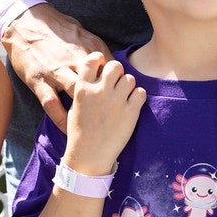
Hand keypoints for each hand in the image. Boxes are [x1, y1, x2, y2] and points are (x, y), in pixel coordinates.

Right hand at [0, 3, 112, 123]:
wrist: (23, 22)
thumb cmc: (54, 27)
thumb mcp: (80, 31)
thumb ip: (95, 48)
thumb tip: (110, 61)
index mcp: (87, 47)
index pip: (111, 70)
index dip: (118, 84)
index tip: (120, 96)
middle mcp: (74, 60)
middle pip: (98, 83)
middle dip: (107, 100)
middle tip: (111, 115)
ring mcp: (55, 72)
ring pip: (78, 94)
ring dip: (87, 112)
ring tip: (95, 128)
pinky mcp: (38, 81)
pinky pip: (52, 105)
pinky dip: (61, 119)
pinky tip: (69, 130)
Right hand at [63, 54, 144, 175]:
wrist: (89, 156)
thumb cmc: (79, 132)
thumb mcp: (75, 106)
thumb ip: (86, 88)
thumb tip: (98, 76)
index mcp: (82, 88)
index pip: (92, 59)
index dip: (100, 60)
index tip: (102, 66)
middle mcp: (99, 91)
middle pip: (115, 66)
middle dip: (117, 73)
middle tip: (116, 84)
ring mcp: (116, 101)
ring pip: (129, 78)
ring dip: (128, 86)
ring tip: (123, 97)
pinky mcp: (130, 112)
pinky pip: (141, 92)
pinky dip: (138, 97)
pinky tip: (132, 105)